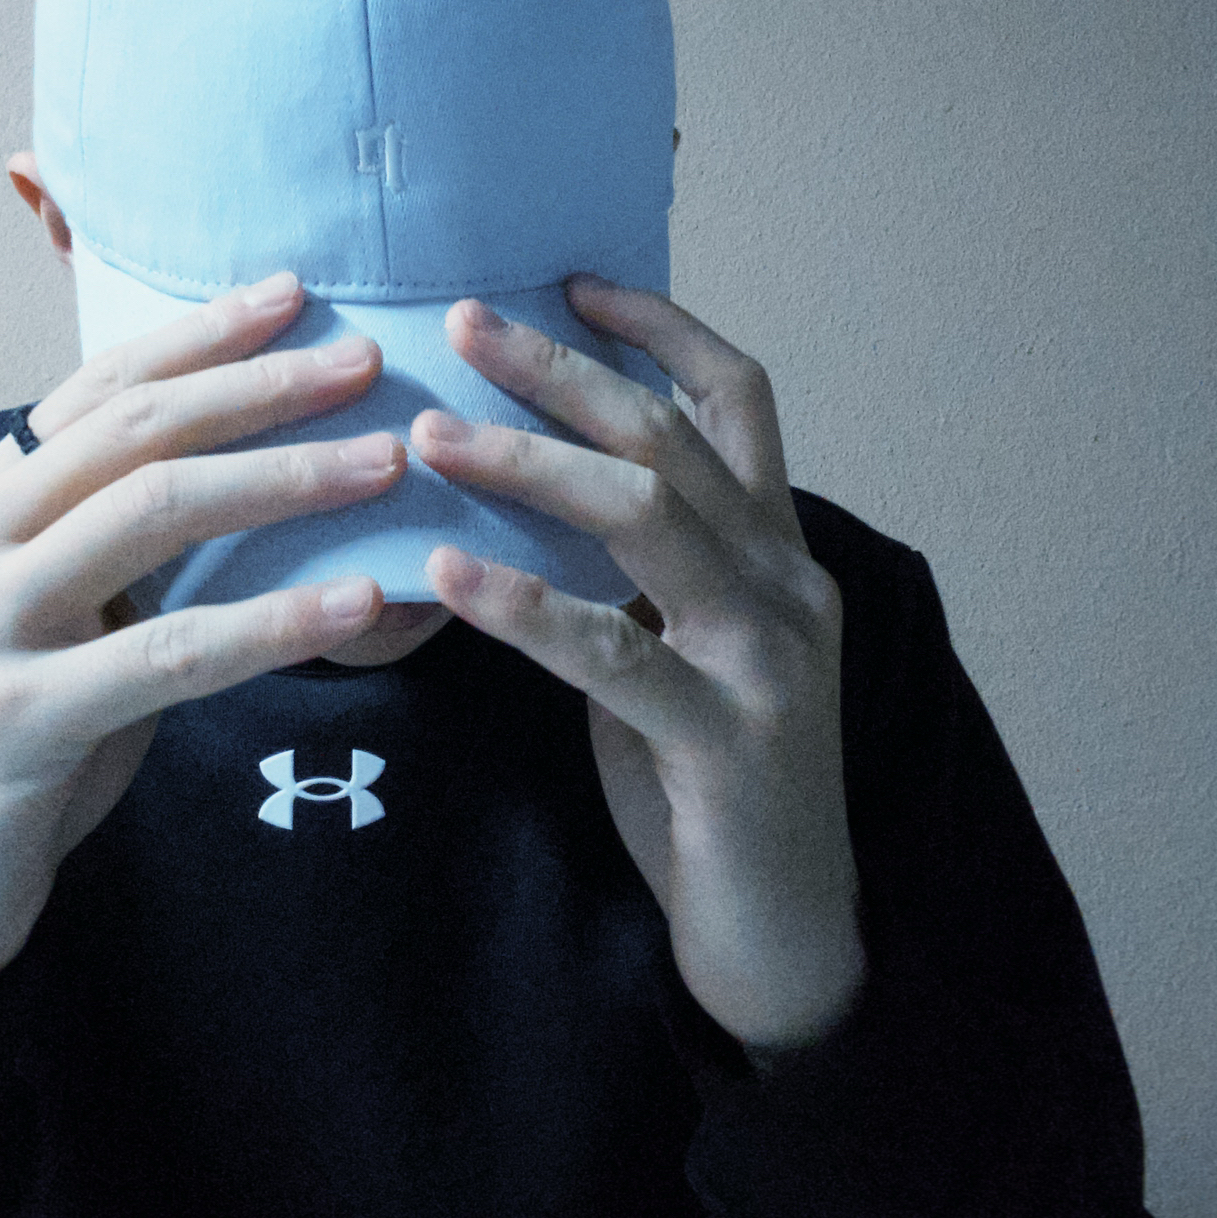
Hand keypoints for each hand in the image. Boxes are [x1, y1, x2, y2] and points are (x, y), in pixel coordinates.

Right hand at [0, 275, 405, 1000]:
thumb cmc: (15, 741)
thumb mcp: (56, 616)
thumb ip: (113, 539)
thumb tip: (256, 464)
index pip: (97, 390)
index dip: (198, 337)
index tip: (294, 293)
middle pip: (133, 431)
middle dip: (258, 387)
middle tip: (365, 360)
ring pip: (153, 514)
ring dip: (283, 479)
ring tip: (385, 462)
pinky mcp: (13, 720)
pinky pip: (170, 652)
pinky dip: (274, 619)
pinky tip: (358, 601)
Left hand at [409, 277, 865, 1061]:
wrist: (787, 940)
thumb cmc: (710, 783)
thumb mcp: (679, 647)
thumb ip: (634, 568)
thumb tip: (525, 478)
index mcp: (775, 550)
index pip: (737, 398)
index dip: (659, 329)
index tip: (569, 278)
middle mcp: (786, 582)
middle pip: (673, 438)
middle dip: (564, 371)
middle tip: (461, 322)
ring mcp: (768, 658)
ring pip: (650, 518)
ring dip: (532, 463)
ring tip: (430, 435)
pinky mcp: (728, 740)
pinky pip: (614, 654)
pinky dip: (525, 603)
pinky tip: (445, 576)